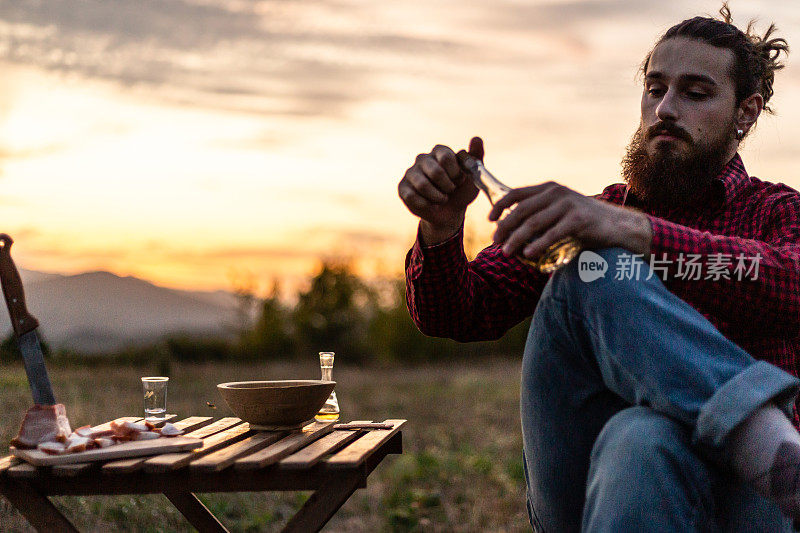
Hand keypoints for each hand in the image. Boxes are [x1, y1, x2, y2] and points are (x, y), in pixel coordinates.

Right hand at [399, 137, 482, 244]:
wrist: (450, 212)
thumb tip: (477, 138)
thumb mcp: (474, 175)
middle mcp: (423, 158)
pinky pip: (412, 197)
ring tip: (442, 198)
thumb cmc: (461, 190)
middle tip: (451, 191)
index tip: (460, 181)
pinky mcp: (402, 188)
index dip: (456, 174)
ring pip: (423, 185)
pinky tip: (431, 205)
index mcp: (440, 151)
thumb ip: (476, 156)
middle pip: (435, 172)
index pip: (446, 158)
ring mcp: (411, 172)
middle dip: (448, 187)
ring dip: (438, 197)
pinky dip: (427, 205)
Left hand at [488, 182, 652, 259]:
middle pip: (522, 210)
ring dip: (517, 238)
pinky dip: (539, 244)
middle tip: (495, 242)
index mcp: (549, 189)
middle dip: (505, 227)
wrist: (618, 226)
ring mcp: (568, 205)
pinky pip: (553, 233)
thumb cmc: (585, 222)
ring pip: (534, 222)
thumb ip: (541, 213)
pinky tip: (528, 254)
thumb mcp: (560, 210)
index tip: (490, 220)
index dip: (500, 206)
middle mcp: (557, 193)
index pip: (517, 193)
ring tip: (506, 252)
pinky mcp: (579, 220)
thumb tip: (512, 229)